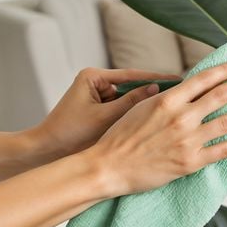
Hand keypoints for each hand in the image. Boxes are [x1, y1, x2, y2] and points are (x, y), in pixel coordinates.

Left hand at [31, 68, 178, 158]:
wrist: (47, 151)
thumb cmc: (70, 133)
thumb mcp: (104, 117)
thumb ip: (131, 103)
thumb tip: (157, 90)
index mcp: (93, 76)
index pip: (131, 75)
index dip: (155, 78)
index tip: (177, 79)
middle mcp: (96, 83)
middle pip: (131, 86)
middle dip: (151, 93)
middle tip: (178, 95)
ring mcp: (98, 96)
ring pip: (128, 100)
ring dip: (143, 107)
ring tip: (168, 110)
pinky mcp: (99, 110)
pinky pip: (121, 110)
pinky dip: (133, 117)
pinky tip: (151, 122)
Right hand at [86, 61, 226, 197]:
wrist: (109, 167)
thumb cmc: (120, 136)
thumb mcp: (140, 107)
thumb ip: (165, 97)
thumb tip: (184, 86)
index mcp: (168, 100)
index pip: (204, 79)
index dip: (224, 70)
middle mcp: (182, 117)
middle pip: (222, 96)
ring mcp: (188, 140)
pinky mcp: (191, 162)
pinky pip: (223, 150)